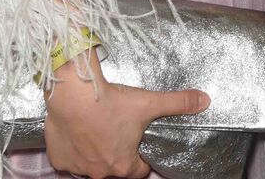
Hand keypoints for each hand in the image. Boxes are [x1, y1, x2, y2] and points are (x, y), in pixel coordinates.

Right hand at [45, 58, 209, 178]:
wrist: (73, 94)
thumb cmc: (111, 102)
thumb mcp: (150, 102)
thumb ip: (179, 103)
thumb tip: (205, 100)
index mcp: (123, 166)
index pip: (139, 170)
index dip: (142, 157)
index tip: (140, 141)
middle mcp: (100, 173)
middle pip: (114, 168)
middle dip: (119, 152)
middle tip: (120, 129)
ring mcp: (78, 167)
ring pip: (91, 164)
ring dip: (96, 151)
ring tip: (100, 127)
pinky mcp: (59, 159)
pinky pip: (70, 158)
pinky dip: (75, 148)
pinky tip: (80, 130)